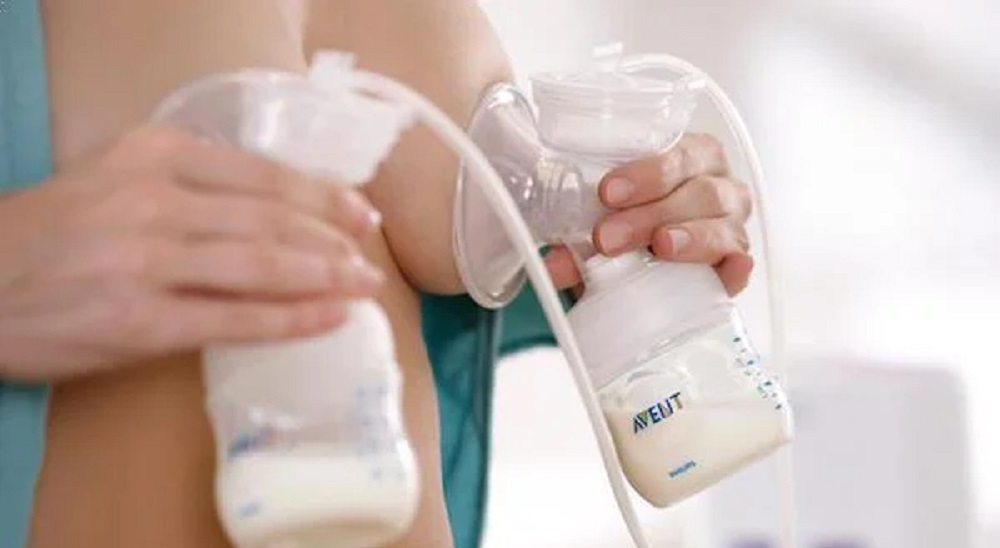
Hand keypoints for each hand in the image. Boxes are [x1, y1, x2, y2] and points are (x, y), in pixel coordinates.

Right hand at [0, 126, 383, 380]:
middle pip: (273, 218)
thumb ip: (186, 178)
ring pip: (264, 265)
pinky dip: (291, 320)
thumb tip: (271, 199)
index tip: (359, 212)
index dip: (322, 196)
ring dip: (326, 277)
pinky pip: (235, 320)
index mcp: (154, 155)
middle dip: (335, 238)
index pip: (263, 174)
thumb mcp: (114, 175)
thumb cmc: (50, 232)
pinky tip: (327, 319)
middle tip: (370, 255)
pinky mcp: (142, 322)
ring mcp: (149, 262)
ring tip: (363, 286)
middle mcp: (156, 200)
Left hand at [545, 133, 753, 295]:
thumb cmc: (632, 222)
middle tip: (608, 236)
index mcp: (690, 157)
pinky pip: (743, 264)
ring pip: (722, 224)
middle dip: (651, 213)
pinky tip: (729, 271)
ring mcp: (733, 224)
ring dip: (689, 236)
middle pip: (698, 191)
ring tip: (661, 247)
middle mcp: (719, 185)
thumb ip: (576, 239)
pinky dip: (736, 268)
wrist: (652, 259)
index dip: (645, 172)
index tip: (607, 192)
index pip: (677, 153)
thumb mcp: (602, 222)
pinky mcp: (737, 263)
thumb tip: (551, 265)